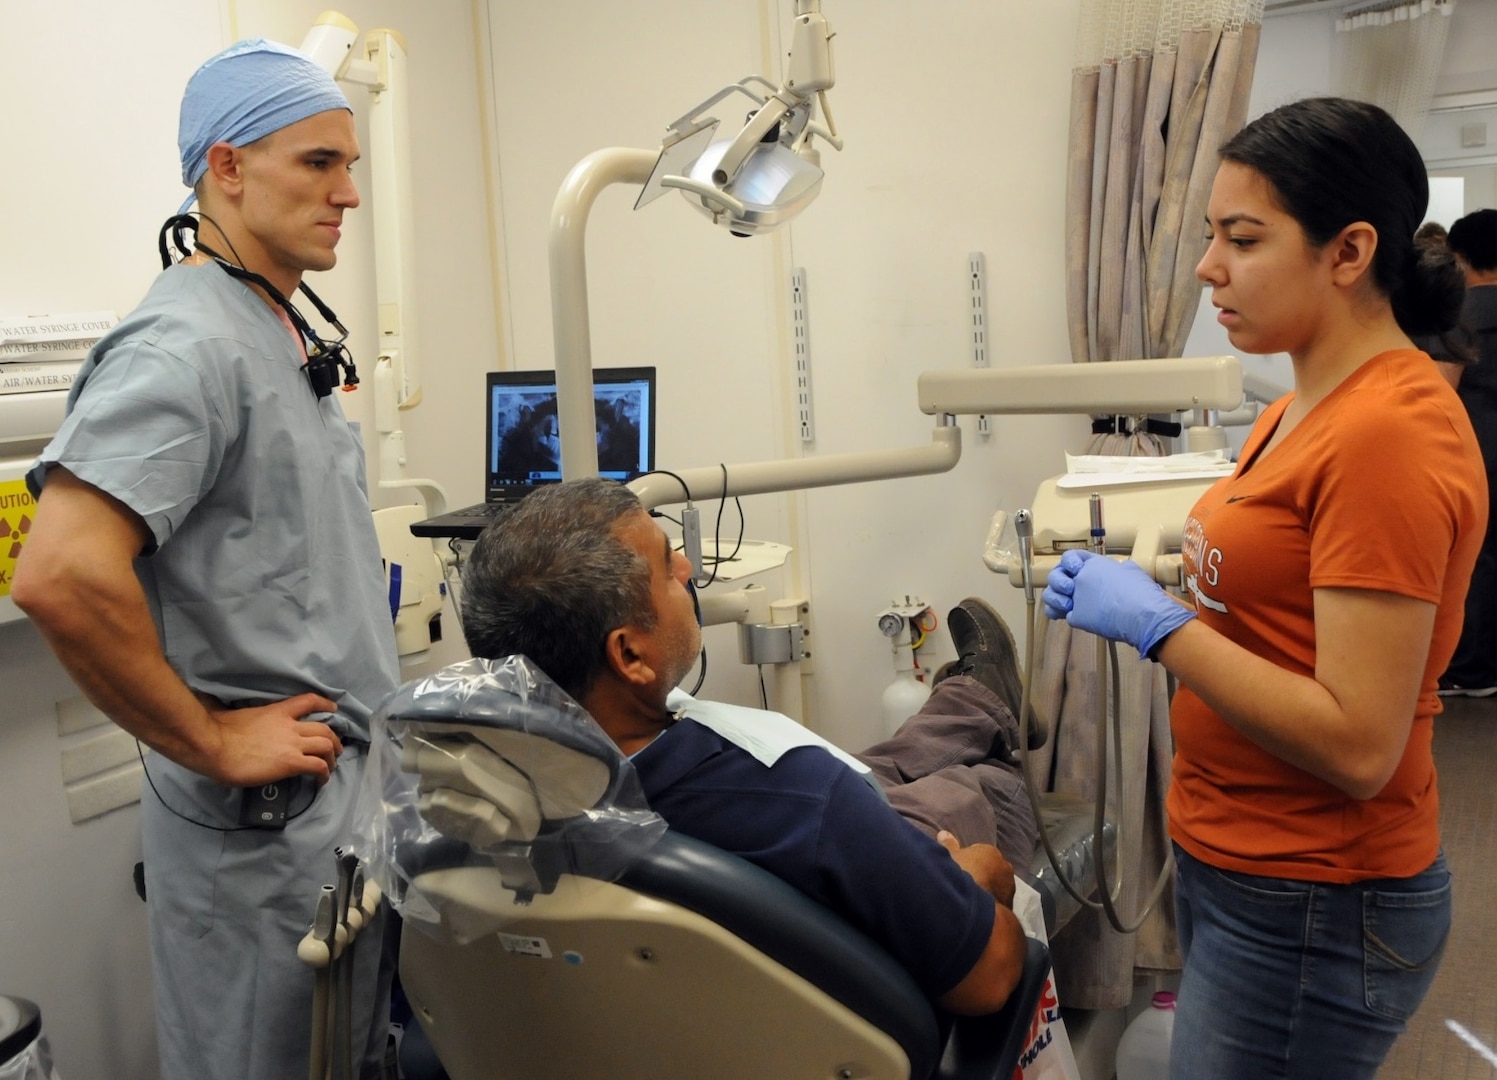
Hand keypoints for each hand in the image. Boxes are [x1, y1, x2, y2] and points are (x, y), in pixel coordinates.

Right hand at [197, 694, 344, 786]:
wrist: (213, 745)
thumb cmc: (217, 731)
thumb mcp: (236, 714)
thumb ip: (246, 714)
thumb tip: (229, 712)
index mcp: (277, 711)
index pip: (308, 701)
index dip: (325, 703)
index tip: (334, 708)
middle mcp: (290, 725)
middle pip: (324, 728)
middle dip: (334, 739)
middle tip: (336, 749)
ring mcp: (292, 743)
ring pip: (327, 746)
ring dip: (333, 756)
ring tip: (331, 766)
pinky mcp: (291, 762)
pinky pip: (318, 766)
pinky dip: (324, 773)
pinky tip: (321, 781)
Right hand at [937, 831, 1015, 907]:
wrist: (972, 905)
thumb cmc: (960, 874)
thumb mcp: (950, 856)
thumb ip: (949, 844)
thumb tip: (944, 833)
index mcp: (991, 852)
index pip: (980, 854)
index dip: (968, 861)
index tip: (959, 869)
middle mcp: (1005, 867)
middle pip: (991, 870)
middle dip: (981, 875)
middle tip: (965, 883)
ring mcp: (1009, 887)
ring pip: (996, 887)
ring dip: (987, 890)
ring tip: (970, 899)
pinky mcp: (1009, 906)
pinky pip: (997, 902)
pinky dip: (990, 904)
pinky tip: (977, 909)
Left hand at [1042, 549, 1195, 659]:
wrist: (1142, 613)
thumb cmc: (1141, 592)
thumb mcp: (1132, 571)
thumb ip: (1120, 570)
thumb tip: (1121, 570)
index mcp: (1093, 563)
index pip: (1070, 557)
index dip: (1068, 564)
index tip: (1074, 571)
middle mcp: (1080, 577)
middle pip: (1055, 576)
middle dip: (1057, 584)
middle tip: (1067, 592)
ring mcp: (1076, 596)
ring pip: (1051, 597)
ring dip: (1055, 601)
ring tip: (1067, 605)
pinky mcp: (1076, 615)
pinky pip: (1065, 617)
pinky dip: (1071, 618)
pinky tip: (1078, 618)